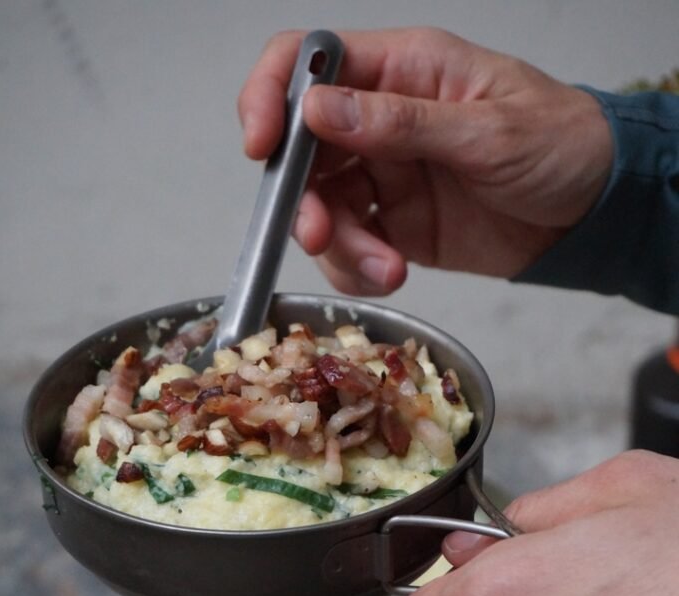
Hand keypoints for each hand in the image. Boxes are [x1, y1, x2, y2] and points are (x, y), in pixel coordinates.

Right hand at [238, 27, 612, 294]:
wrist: (591, 210)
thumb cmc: (558, 142)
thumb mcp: (487, 131)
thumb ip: (402, 123)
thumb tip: (319, 110)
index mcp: (403, 70)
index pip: (310, 63)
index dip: (272, 97)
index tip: (262, 145)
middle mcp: (383, 121)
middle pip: (304, 150)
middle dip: (302, 197)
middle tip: (322, 233)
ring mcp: (387, 176)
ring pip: (323, 207)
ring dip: (339, 245)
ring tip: (385, 268)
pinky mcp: (396, 226)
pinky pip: (351, 247)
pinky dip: (357, 268)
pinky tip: (391, 274)